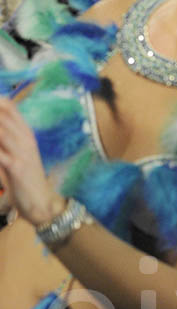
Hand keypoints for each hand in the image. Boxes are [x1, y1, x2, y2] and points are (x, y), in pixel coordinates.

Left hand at [0, 98, 64, 225]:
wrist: (41, 202)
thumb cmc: (25, 178)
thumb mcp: (17, 154)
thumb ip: (5, 140)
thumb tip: (0, 130)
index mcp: (25, 132)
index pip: (8, 106)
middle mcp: (25, 138)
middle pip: (1, 114)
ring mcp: (21, 151)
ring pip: (0, 132)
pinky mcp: (16, 166)